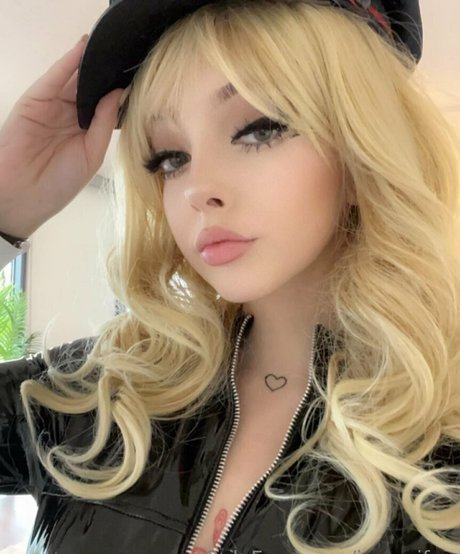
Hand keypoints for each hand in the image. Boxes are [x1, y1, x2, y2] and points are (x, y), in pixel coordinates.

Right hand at [0, 35, 125, 237]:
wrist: (24, 194)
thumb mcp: (91, 154)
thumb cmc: (59, 182)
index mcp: (86, 130)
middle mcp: (70, 115)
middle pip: (91, 88)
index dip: (119, 91)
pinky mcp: (35, 99)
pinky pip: (54, 78)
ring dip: (89, 63)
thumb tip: (119, 94)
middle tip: (129, 55)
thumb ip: (104, 123)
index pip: (105, 104)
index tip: (140, 75)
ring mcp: (52, 105)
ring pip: (74, 79)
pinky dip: (68, 63)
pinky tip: (84, 49)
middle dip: (107, 73)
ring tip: (111, 46)